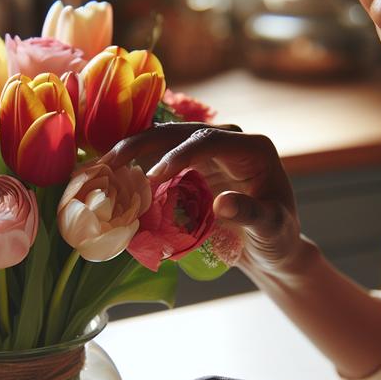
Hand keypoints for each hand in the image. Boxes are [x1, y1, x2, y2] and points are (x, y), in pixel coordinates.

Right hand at [100, 123, 304, 274]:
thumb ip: (252, 216)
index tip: (154, 177)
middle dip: (143, 144)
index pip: (209, 141)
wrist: (273, 246)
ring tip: (102, 167)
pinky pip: (160, 157)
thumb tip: (222, 204)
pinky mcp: (194, 165)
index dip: (179, 155)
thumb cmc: (279, 239)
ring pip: (164, 140)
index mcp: (252, 148)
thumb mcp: (273, 230)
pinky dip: (136, 165)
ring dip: (132, 151)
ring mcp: (209, 151)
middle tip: (111, 163)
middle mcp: (230, 140)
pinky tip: (111, 175)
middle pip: (180, 132)